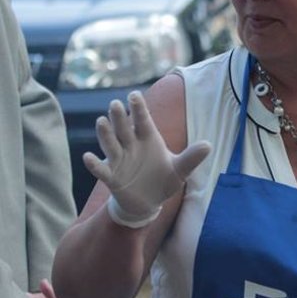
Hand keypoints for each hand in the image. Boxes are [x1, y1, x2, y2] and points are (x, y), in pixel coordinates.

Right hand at [83, 91, 210, 225]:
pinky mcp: (112, 177)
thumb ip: (191, 158)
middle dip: (120, 118)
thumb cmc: (164, 180)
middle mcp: (131, 145)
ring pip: (110, 144)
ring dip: (105, 134)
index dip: (139, 109)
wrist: (149, 202)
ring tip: (101, 122)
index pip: (143, 121)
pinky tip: (88, 157)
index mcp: (148, 139)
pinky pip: (101, 170)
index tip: (134, 95)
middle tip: (115, 104)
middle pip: (124, 129)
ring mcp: (120, 160)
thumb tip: (209, 145)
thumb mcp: (180, 170)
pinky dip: (94, 164)